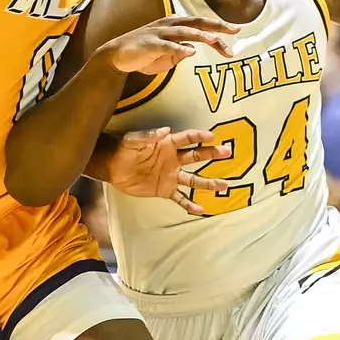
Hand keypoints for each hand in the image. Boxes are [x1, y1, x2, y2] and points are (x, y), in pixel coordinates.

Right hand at [101, 16, 237, 75]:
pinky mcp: (149, 44)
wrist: (118, 56)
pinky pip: (166, 46)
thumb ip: (182, 51)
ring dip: (200, 35)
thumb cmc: (145, 54)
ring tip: (215, 39)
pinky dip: (178, 48)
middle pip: (196, 22)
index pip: (201, 25)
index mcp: (176, 25)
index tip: (237, 34)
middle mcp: (169, 25)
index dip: (219, 28)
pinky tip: (190, 52)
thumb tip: (194, 51)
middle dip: (216, 25)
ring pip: (183, 31)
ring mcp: (159, 33)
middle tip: (234, 29)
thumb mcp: (169, 54)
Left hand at [105, 128, 233, 216]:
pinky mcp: (165, 190)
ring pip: (193, 180)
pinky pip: (180, 198)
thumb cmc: (123, 150)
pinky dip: (190, 205)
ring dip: (208, 183)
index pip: (187, 139)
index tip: (212, 137)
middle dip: (212, 155)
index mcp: (167, 145)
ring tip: (224, 185)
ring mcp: (171, 176)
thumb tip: (165, 130)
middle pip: (196, 157)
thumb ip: (147, 135)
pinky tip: (201, 210)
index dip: (199, 137)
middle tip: (227, 152)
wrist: (112, 169)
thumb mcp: (132, 140)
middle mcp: (173, 160)